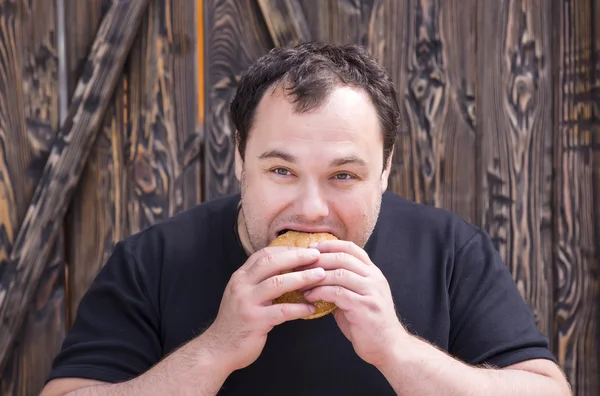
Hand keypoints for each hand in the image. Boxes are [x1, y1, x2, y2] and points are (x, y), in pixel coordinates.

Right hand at [204, 246, 325, 372]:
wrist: (219, 348)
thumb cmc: (237, 321)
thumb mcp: (243, 294)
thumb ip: (259, 281)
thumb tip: (287, 269)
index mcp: (240, 277)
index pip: (264, 254)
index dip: (287, 250)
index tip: (305, 250)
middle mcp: (241, 285)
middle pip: (272, 263)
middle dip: (297, 257)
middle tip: (317, 256)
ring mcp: (247, 303)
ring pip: (278, 283)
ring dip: (302, 277)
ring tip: (320, 276)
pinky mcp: (255, 321)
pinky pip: (282, 311)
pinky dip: (299, 308)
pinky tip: (311, 308)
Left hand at [302, 240, 407, 366]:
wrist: (388, 346)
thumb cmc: (368, 322)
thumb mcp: (357, 296)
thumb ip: (342, 284)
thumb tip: (315, 274)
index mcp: (373, 273)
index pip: (351, 248)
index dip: (330, 245)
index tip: (311, 248)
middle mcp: (374, 278)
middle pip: (343, 257)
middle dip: (319, 258)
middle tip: (300, 264)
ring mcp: (371, 292)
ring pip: (340, 273)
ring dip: (316, 276)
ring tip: (301, 281)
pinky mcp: (364, 307)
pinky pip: (337, 293)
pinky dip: (320, 292)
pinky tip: (309, 296)